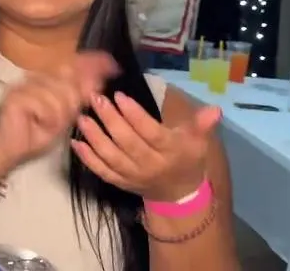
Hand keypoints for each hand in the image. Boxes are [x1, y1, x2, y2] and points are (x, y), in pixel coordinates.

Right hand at [0, 52, 117, 169]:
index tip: (112, 63)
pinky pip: (45, 104)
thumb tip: (98, 81)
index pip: (71, 64)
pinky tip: (40, 124)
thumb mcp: (64, 116)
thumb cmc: (35, 133)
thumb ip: (78, 98)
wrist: (10, 149)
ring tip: (48, 124)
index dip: (91, 62)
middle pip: (67, 79)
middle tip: (62, 118)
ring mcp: (24, 85)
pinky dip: (47, 118)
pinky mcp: (16, 97)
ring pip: (58, 93)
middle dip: (73, 99)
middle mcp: (34, 77)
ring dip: (58, 114)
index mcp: (46, 79)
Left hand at [72, 92, 219, 201]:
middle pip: (128, 143)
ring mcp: (133, 176)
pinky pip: (102, 172)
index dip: (135, 115)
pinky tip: (75, 142)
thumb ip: (201, 125)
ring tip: (82, 117)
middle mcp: (150, 165)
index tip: (120, 96)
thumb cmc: (187, 159)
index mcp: (170, 152)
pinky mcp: (120, 183)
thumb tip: (214, 109)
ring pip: (111, 157)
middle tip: (96, 99)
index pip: (151, 133)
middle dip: (110, 120)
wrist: (178, 193)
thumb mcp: (198, 142)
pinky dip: (87, 159)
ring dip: (94, 138)